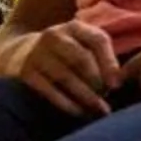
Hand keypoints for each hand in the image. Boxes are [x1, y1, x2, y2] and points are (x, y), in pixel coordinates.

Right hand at [2, 21, 120, 117]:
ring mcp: (37, 53)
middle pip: (81, 59)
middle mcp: (54, 35)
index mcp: (75, 27)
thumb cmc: (67, 54)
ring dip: (85, 97)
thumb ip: (103, 58)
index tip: (116, 86)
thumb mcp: (85, 46)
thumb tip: (116, 84)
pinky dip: (67, 104)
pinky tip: (80, 112)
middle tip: (107, 101)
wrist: (23, 53)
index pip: (98, 40)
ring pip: (66, 77)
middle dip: (97, 83)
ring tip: (98, 110)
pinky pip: (49, 91)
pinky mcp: (26, 72)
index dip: (110, 64)